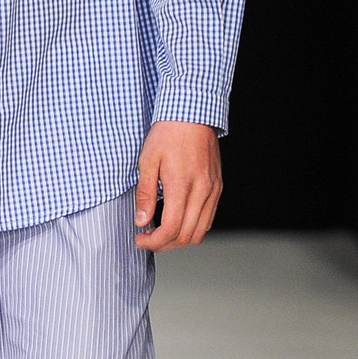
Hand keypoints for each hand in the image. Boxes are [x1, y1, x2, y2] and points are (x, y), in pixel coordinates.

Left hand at [134, 121, 221, 250]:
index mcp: (182, 185)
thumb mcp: (147, 161)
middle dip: (164, 244)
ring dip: (179, 239)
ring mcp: (213, 190)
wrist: (192, 114)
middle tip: (147, 238)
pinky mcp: (217, 187)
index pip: (171, 229)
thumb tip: (141, 220)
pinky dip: (193, 227)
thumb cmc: (168, 134)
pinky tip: (177, 219)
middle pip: (187, 236)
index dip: (154, 242)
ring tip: (160, 232)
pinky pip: (208, 218)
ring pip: (201, 231)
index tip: (140, 239)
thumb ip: (145, 194)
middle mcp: (202, 191)